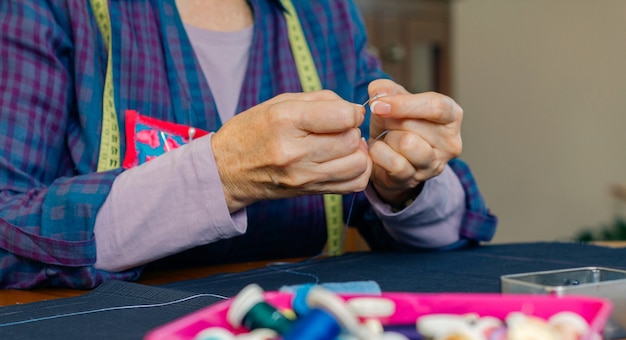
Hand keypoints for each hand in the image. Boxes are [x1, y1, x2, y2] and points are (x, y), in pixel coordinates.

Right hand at [212, 90, 371, 211]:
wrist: (227, 170)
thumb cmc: (253, 131)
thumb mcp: (279, 103)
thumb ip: (321, 100)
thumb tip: (355, 110)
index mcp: (286, 121)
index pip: (343, 117)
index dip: (351, 111)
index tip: (344, 112)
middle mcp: (295, 152)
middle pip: (351, 141)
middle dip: (352, 130)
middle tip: (339, 129)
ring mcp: (303, 176)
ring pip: (358, 164)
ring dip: (357, 152)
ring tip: (342, 146)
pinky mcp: (310, 192)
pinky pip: (354, 184)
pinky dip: (357, 171)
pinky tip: (343, 162)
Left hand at [367, 79, 462, 205]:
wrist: (388, 161)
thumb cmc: (395, 126)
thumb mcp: (392, 101)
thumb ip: (385, 89)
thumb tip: (379, 91)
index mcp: (451, 115)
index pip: (436, 106)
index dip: (404, 104)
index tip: (378, 105)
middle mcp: (451, 141)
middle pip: (413, 124)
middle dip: (391, 122)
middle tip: (388, 125)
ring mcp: (436, 163)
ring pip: (406, 144)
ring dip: (387, 139)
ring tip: (388, 139)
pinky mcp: (417, 179)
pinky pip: (394, 163)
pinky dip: (379, 155)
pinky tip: (380, 152)